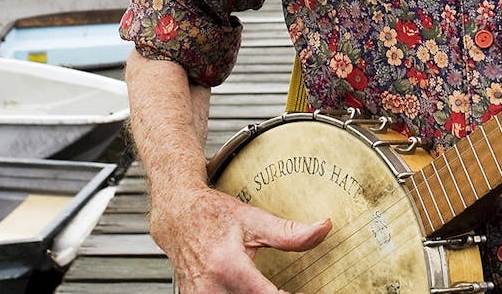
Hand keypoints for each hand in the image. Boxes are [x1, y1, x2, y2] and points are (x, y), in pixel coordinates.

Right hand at [153, 185, 330, 293]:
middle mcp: (209, 289)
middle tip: (291, 290)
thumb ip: (290, 232)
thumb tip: (324, 228)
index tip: (306, 293)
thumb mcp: (254, 220)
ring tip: (271, 288)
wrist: (177, 217)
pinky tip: (252, 291)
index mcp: (227, 267)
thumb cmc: (213, 216)